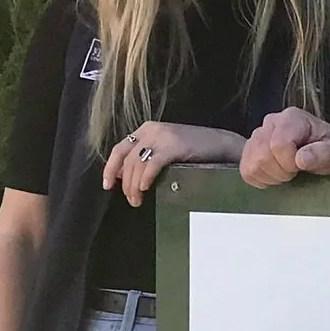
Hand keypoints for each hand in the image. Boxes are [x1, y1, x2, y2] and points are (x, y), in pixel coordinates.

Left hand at [103, 123, 243, 206]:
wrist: (222, 144)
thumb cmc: (197, 151)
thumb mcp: (167, 149)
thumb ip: (147, 157)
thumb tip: (124, 176)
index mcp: (147, 129)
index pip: (120, 148)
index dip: (110, 168)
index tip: (107, 185)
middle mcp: (151, 130)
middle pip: (126, 159)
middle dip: (124, 183)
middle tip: (130, 200)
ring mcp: (162, 136)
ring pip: (136, 164)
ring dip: (133, 185)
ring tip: (137, 200)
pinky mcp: (173, 145)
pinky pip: (151, 164)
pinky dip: (145, 178)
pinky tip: (144, 188)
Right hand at [240, 108, 329, 185]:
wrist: (324, 153)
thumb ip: (324, 153)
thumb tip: (302, 159)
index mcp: (292, 118)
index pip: (279, 144)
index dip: (290, 163)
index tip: (302, 166)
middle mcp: (271, 122)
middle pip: (262, 155)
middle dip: (281, 172)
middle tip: (296, 172)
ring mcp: (256, 135)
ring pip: (252, 164)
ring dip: (271, 176)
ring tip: (287, 173)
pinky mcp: (249, 150)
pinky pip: (245, 171)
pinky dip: (261, 179)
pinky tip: (275, 175)